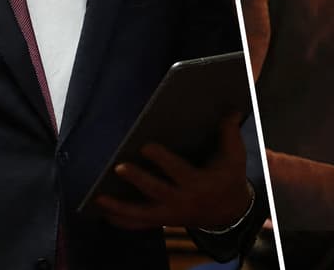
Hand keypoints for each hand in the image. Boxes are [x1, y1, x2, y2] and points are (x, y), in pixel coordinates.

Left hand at [96, 113, 251, 229]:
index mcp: (198, 183)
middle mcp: (182, 201)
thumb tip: (232, 109)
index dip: (162, 160)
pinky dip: (121, 221)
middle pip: (156, 191)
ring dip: (119, 207)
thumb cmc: (227, 178)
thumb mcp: (234, 157)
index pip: (177, 171)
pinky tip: (102, 213)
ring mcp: (170, 214)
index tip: (146, 146)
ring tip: (99, 198)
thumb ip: (229, 133)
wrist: (229, 212)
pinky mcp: (162, 220)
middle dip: (138, 180)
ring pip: (142, 214)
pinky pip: (139, 224)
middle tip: (118, 167)